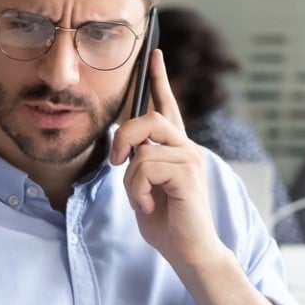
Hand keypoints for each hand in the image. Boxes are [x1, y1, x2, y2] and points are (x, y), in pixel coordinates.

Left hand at [109, 49, 223, 267]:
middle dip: (122, 139)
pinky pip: (145, 167)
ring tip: (142, 199)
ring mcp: (190, 159)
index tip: (154, 54)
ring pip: (142, 147)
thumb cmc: (166, 222)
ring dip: (130, 179)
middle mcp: (187, 148)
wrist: (188, 251)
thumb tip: (125, 147)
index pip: (167, 107)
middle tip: (114, 164)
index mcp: (176, 149)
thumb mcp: (144, 187)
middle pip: (147, 119)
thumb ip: (138, 162)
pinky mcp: (188, 173)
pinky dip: (137, 191)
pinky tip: (150, 206)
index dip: (160, 80)